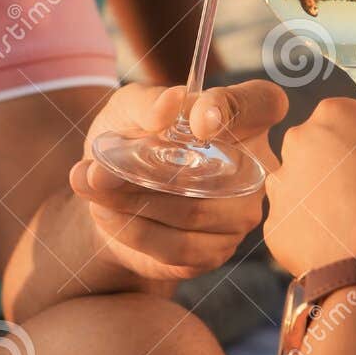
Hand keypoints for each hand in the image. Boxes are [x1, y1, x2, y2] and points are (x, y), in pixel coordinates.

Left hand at [69, 81, 286, 280]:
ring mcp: (240, 214)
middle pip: (219, 171)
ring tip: (92, 188)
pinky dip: (132, 231)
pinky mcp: (214, 252)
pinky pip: (176, 247)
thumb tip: (168, 107)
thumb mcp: (128, 108)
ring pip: (192, 212)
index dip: (236, 110)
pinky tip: (106, 213)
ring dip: (132, 202)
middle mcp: (255, 167)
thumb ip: (147, 102)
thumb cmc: (131, 138)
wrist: (109, 193)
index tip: (197, 122)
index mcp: (246, 116)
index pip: (263, 103)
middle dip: (152, 171)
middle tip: (98, 170)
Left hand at [264, 99, 355, 277]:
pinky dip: (314, 223)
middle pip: (325, 142)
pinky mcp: (274, 221)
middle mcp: (298, 142)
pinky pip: (298, 214)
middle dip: (345, 159)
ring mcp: (281, 183)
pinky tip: (338, 237)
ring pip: (307, 178)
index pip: (355, 114)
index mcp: (334, 115)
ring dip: (326, 190)